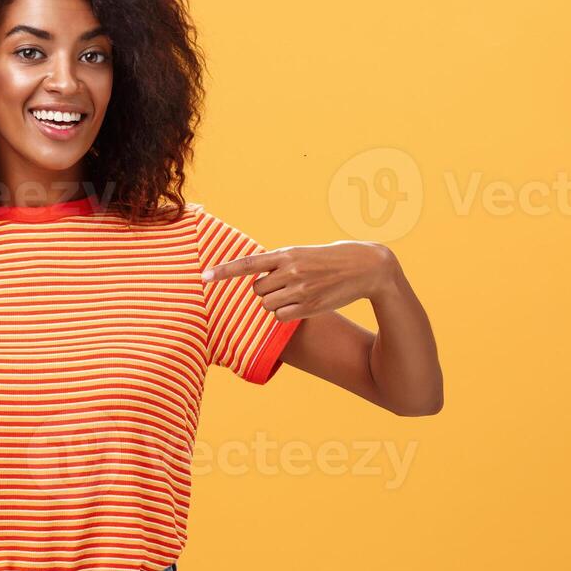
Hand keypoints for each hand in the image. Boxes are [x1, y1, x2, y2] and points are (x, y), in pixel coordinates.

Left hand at [201, 241, 400, 321]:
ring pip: (267, 304)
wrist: (366, 268)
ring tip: (297, 294)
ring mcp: (299, 290)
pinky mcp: (308, 306)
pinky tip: (302, 305)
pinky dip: (285, 314)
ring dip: (275, 302)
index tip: (204, 277)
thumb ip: (281, 263)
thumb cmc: (333, 259)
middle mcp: (290, 270)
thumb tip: (258, 279)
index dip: (224, 271)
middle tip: (285, 285)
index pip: (247, 263)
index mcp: (286, 253)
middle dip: (265, 290)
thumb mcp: (304, 253)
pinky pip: (280, 317)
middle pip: (257, 289)